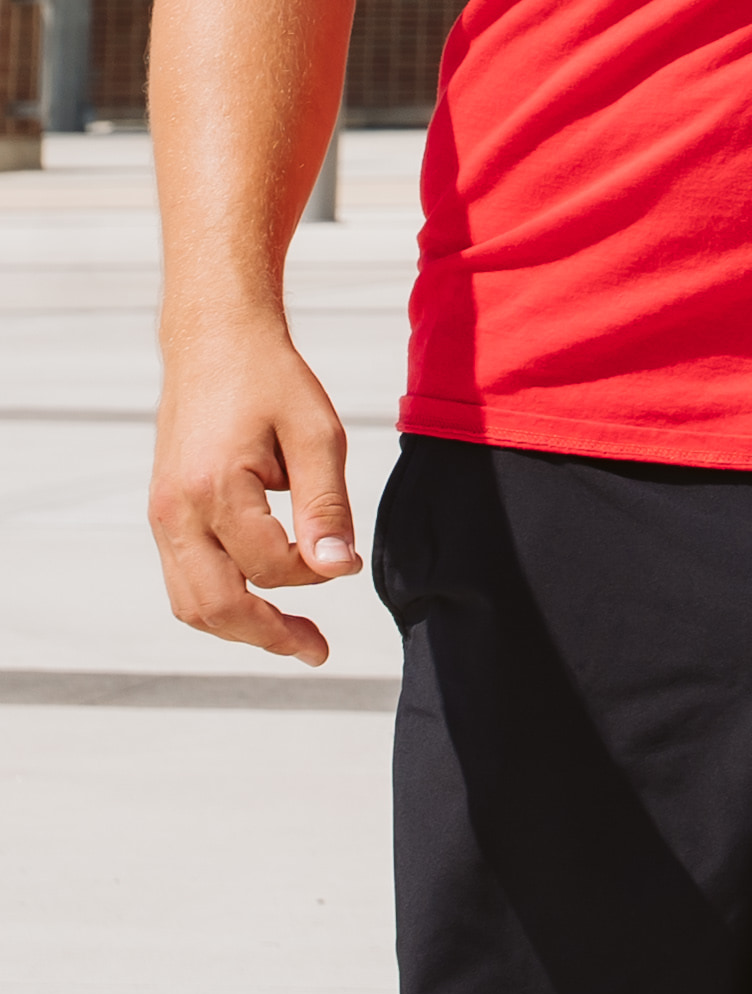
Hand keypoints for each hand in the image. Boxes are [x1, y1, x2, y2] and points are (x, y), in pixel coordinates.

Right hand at [150, 322, 362, 664]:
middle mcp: (175, 512)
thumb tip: (339, 570)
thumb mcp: (317, 434)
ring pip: (190, 602)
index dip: (317, 571)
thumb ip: (326, 506)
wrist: (215, 343)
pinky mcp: (162, 514)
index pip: (270, 564)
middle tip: (317, 650)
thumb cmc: (272, 381)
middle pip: (214, 605)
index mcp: (213, 490)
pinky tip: (262, 600)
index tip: (349, 561)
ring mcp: (161, 516)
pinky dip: (220, 600)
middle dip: (268, 634)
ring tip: (292, 636)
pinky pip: (183, 578)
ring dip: (240, 627)